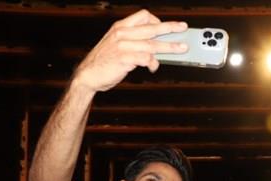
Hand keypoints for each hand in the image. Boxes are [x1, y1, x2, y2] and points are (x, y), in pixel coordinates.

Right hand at [72, 10, 187, 91]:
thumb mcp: (116, 44)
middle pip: (152, 28)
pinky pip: (145, 58)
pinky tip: (153, 67)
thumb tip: (154, 46)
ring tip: (181, 49)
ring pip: (152, 44)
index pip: (143, 16)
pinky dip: (153, 63)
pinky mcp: (124, 59)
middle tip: (183, 28)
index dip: (157, 20)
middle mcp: (122, 34)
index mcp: (120, 27)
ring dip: (169, 47)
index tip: (167, 25)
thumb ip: (133, 41)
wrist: (88, 74)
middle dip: (170, 28)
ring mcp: (123, 46)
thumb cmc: (104, 61)